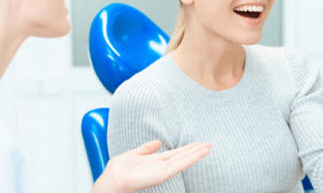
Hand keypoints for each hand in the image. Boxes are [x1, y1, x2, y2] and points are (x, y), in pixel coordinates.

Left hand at [93, 140, 210, 192]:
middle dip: (195, 150)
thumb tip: (158, 142)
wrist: (113, 179)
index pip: (175, 153)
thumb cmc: (119, 170)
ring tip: (209, 147)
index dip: (187, 148)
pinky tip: (199, 153)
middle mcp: (162, 166)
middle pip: (182, 156)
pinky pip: (179, 165)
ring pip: (184, 160)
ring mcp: (163, 170)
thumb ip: (146, 148)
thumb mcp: (134, 153)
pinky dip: (190, 159)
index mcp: (156, 160)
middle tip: (209, 144)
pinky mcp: (163, 174)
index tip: (198, 143)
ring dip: (196, 154)